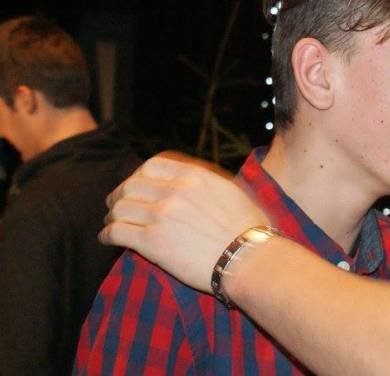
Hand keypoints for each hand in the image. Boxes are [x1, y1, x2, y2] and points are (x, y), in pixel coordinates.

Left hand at [99, 151, 268, 291]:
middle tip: (116, 205)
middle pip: (130, 186)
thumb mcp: (232, 192)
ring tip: (111, 224)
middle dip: (119, 195)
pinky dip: (107, 235)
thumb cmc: (249, 228)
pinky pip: (117, 232)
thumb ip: (208, 184)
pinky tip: (108, 240)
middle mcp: (174, 191)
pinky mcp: (152, 242)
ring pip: (119, 208)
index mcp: (194, 176)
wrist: (247, 257)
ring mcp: (161, 216)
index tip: (136, 186)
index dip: (138, 175)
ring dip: (111, 216)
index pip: (152, 165)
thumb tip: (197, 184)